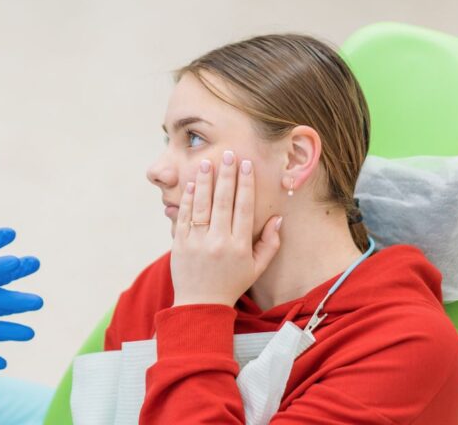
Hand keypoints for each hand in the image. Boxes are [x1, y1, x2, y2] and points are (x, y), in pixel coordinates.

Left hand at [170, 151, 281, 307]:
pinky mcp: (179, 244)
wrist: (200, 304)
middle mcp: (218, 242)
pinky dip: (188, 199)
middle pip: (223, 201)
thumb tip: (278, 218)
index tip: (246, 165)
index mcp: (239, 246)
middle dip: (226, 175)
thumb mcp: (257, 268)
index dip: (245, 184)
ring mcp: (197, 242)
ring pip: (202, 206)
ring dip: (205, 181)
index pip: (243, 208)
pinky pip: (183, 217)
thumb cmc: (232, 283)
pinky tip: (193, 184)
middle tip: (228, 154)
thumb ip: (270, 243)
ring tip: (207, 162)